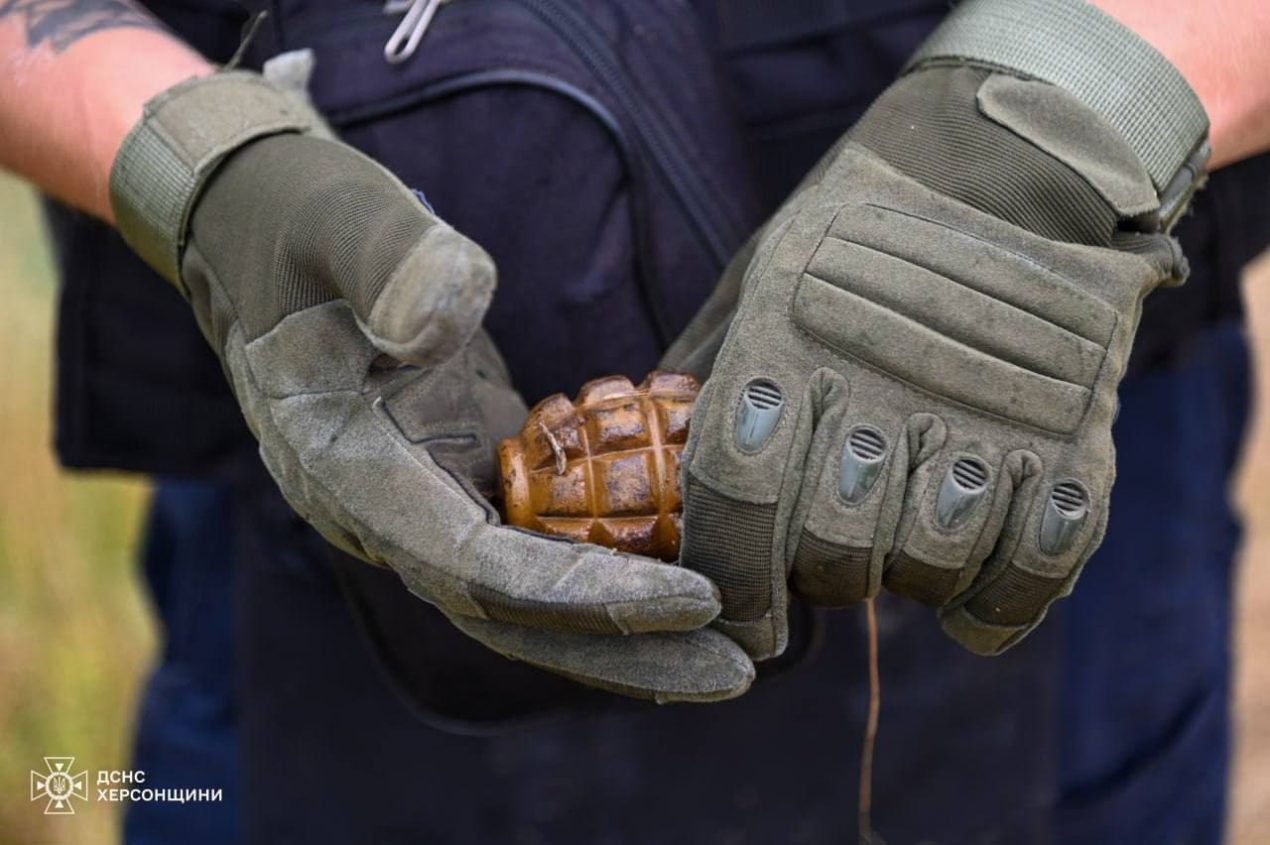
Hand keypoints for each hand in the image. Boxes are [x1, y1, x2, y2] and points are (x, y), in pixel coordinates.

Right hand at [110, 72, 753, 701]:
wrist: (264, 233)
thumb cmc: (299, 219)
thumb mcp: (338, 219)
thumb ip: (389, 261)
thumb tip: (442, 318)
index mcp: (350, 471)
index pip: (475, 567)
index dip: (581, 594)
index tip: (690, 598)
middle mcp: (387, 511)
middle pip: (512, 615)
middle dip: (620, 648)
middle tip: (737, 671)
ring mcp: (425, 498)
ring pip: (529, 594)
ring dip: (623, 627)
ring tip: (734, 645)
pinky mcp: (462, 472)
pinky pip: (537, 543)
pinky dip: (608, 566)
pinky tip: (687, 567)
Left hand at [666, 0, 1209, 658]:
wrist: (1008, 159)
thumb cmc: (857, 231)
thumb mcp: (758, 279)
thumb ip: (706, 374)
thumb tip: (634, 460)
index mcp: (785, 346)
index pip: (737, 499)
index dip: (733, 585)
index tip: (745, 626)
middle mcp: (881, 386)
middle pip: (834, 552)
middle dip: (824, 576)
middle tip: (836, 547)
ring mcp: (986, 413)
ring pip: (929, 565)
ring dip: (909, 574)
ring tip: (907, 529)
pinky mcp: (1075, 434)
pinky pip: (1036, 563)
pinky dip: (1000, 597)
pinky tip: (975, 583)